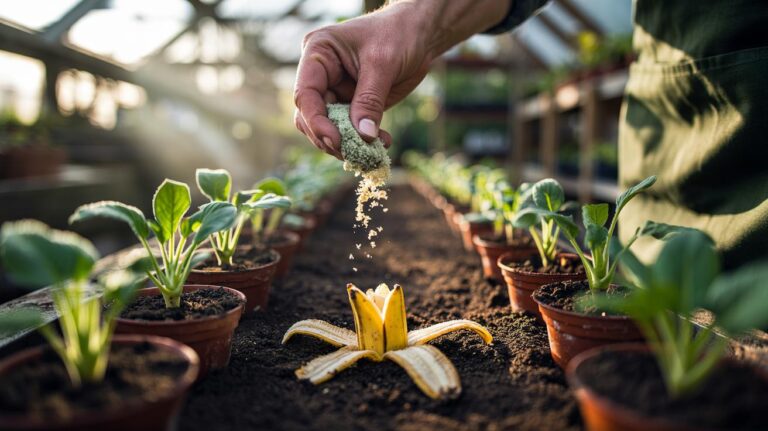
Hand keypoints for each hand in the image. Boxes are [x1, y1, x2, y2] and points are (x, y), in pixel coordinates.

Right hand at [293, 0, 510, 158]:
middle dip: (330, 138)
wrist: (419, 36)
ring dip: (347, 144)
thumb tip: (363, 136)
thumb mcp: (383, 63)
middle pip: (310, 117)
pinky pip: (350, 131)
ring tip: (372, 151)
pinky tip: (383, 143)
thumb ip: (370, 99)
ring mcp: (335, 92)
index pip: (305, 94)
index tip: (336, 140)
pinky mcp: (352, 106)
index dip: (316, 121)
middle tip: (353, 153)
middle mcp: (321, 76)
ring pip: (328, 129)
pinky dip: (363, 142)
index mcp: (318, 54)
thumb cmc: (398, 35)